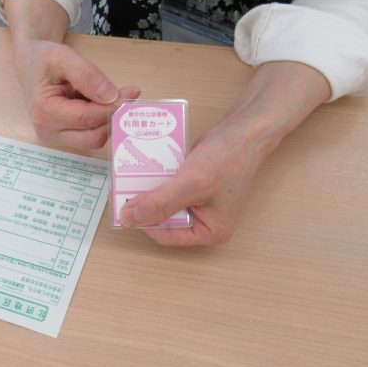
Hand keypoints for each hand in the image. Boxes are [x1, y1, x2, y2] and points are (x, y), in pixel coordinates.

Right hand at [14, 38, 139, 148]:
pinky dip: (101, 122)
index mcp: (45, 111)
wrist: (31, 63)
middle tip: (128, 96)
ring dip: (108, 121)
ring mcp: (56, 137)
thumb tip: (111, 97)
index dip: (113, 107)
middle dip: (113, 118)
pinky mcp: (64, 137)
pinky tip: (100, 104)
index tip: (132, 92)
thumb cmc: (44, 59)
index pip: (87, 118)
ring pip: (94, 140)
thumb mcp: (64, 57)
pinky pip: (90, 136)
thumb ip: (87, 76)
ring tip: (110, 97)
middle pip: (93, 137)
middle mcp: (48, 131)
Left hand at [120, 121, 258, 245]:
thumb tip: (128, 219)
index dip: (143, 222)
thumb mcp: (190, 184)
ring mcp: (198, 205)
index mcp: (210, 232)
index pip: (166, 235)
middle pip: (162, 219)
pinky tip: (144, 168)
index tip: (123, 205)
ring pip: (162, 203)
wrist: (243, 131)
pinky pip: (168, 188)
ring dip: (147, 190)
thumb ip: (159, 204)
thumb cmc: (227, 158)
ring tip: (130, 176)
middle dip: (144, 204)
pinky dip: (156, 179)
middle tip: (123, 188)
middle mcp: (204, 222)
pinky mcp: (192, 188)